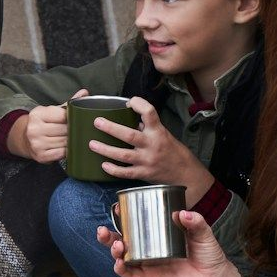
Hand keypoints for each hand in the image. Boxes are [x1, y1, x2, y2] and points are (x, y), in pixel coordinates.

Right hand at [7, 89, 85, 162]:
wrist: (25, 139)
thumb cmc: (42, 124)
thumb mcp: (51, 111)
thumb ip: (67, 104)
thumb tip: (84, 93)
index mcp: (37, 115)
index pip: (62, 115)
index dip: (72, 117)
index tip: (76, 119)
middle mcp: (34, 129)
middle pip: (64, 129)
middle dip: (73, 130)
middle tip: (78, 129)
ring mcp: (37, 144)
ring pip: (64, 142)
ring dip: (72, 141)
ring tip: (75, 138)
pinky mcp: (41, 156)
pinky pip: (61, 153)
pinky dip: (67, 150)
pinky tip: (68, 147)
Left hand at [91, 100, 212, 200]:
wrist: (184, 173)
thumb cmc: (172, 151)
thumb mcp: (163, 134)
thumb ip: (147, 127)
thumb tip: (129, 117)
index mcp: (158, 131)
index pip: (149, 113)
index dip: (138, 104)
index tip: (128, 102)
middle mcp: (152, 145)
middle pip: (129, 135)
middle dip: (111, 128)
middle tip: (97, 122)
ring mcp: (147, 161)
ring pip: (123, 155)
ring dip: (106, 149)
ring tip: (92, 144)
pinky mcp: (143, 174)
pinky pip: (126, 173)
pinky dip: (114, 170)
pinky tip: (103, 165)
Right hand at [98, 210, 245, 276]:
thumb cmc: (208, 254)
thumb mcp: (203, 233)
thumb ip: (195, 222)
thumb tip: (182, 213)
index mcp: (158, 234)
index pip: (136, 224)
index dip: (123, 217)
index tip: (118, 208)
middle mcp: (148, 248)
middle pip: (121, 241)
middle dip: (108, 236)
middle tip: (102, 231)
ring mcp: (148, 263)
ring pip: (122, 256)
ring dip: (113, 250)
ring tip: (117, 246)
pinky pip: (130, 274)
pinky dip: (121, 268)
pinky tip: (120, 262)